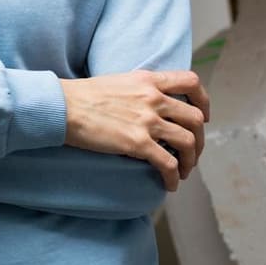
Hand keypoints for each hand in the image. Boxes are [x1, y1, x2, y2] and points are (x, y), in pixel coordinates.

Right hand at [58, 70, 209, 189]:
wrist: (61, 107)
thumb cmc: (81, 96)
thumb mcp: (117, 82)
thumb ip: (139, 90)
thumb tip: (149, 105)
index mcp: (148, 80)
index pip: (191, 82)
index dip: (203, 101)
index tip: (203, 115)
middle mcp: (153, 98)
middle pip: (195, 118)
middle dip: (200, 139)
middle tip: (193, 152)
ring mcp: (147, 120)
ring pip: (188, 142)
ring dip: (191, 160)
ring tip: (184, 171)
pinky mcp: (138, 142)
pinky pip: (168, 163)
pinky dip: (174, 176)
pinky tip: (170, 184)